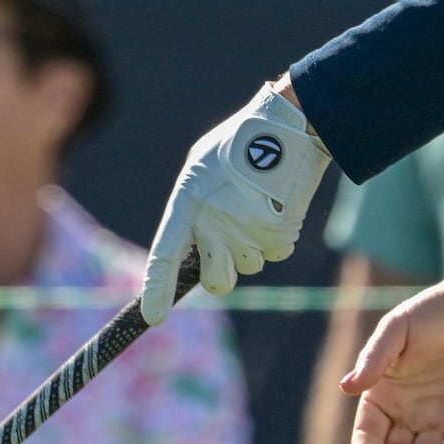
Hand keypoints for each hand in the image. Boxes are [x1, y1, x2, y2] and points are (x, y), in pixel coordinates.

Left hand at [142, 85, 332, 324]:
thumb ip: (193, 204)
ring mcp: (246, 231)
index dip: (156, 290)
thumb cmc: (242, 140)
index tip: (154, 317)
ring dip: (255, 244)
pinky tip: (278, 204)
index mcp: (188, 203)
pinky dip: (279, 235)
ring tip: (261, 203)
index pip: (164, 257)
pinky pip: (276, 252)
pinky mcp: (278, 233)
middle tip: (233, 243)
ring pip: (249, 265)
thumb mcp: (203, 166)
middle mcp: (214, 223)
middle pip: (216, 281)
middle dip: (223, 271)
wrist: (290, 125)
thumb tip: (192, 243)